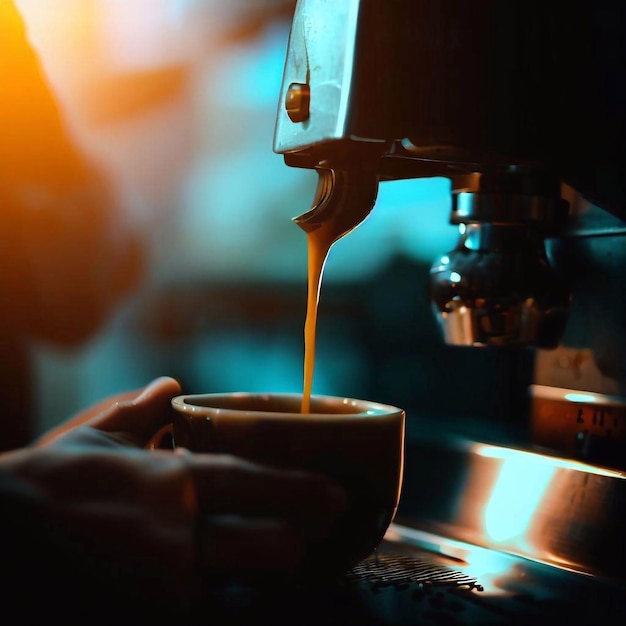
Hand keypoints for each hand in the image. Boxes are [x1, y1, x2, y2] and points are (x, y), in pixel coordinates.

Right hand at [1, 377, 347, 608]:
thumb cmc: (47, 484)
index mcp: (172, 482)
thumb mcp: (94, 439)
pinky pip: (209, 604)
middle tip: (311, 533)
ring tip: (272, 554)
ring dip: (262, 572)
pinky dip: (223, 592)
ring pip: (246, 585)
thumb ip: (142, 412)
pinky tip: (222, 575)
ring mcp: (166, 586)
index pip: (259, 485)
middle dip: (298, 542)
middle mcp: (179, 537)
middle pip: (273, 548)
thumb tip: (170, 387)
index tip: (338, 496)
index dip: (306, 492)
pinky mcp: (152, 616)